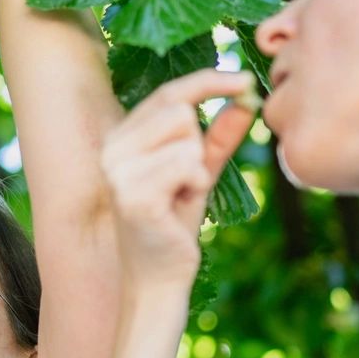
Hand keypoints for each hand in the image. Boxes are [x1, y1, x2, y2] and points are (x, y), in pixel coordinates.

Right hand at [99, 69, 258, 286]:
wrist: (158, 278)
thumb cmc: (174, 224)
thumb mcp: (199, 171)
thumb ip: (219, 135)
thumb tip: (248, 98)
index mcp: (121, 137)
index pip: (169, 93)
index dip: (210, 81)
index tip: (246, 78)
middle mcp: (111, 148)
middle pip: (180, 111)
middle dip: (197, 144)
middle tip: (184, 181)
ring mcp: (117, 172)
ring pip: (185, 137)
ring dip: (196, 169)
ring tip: (179, 195)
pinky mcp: (134, 194)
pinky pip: (187, 164)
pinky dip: (195, 184)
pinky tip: (178, 206)